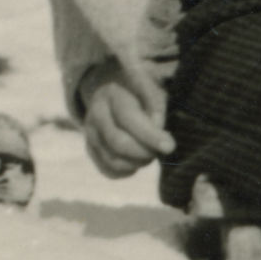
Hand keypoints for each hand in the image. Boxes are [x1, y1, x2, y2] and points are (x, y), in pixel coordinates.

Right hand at [80, 57, 174, 178]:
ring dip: (138, 162)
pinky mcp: (90, 149)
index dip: (150, 135)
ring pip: (113, 160)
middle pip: (118, 142)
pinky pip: (110, 170)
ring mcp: (90, 132)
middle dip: (145, 151)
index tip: (169, 147)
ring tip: (151, 152)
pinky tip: (138, 159)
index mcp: (111, 93)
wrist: (115, 96)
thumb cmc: (140, 93)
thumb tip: (160, 140)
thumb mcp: (151, 89)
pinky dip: (129, 170)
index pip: (128, 117)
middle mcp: (95, 112)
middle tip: (163, 150)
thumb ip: (156, 108)